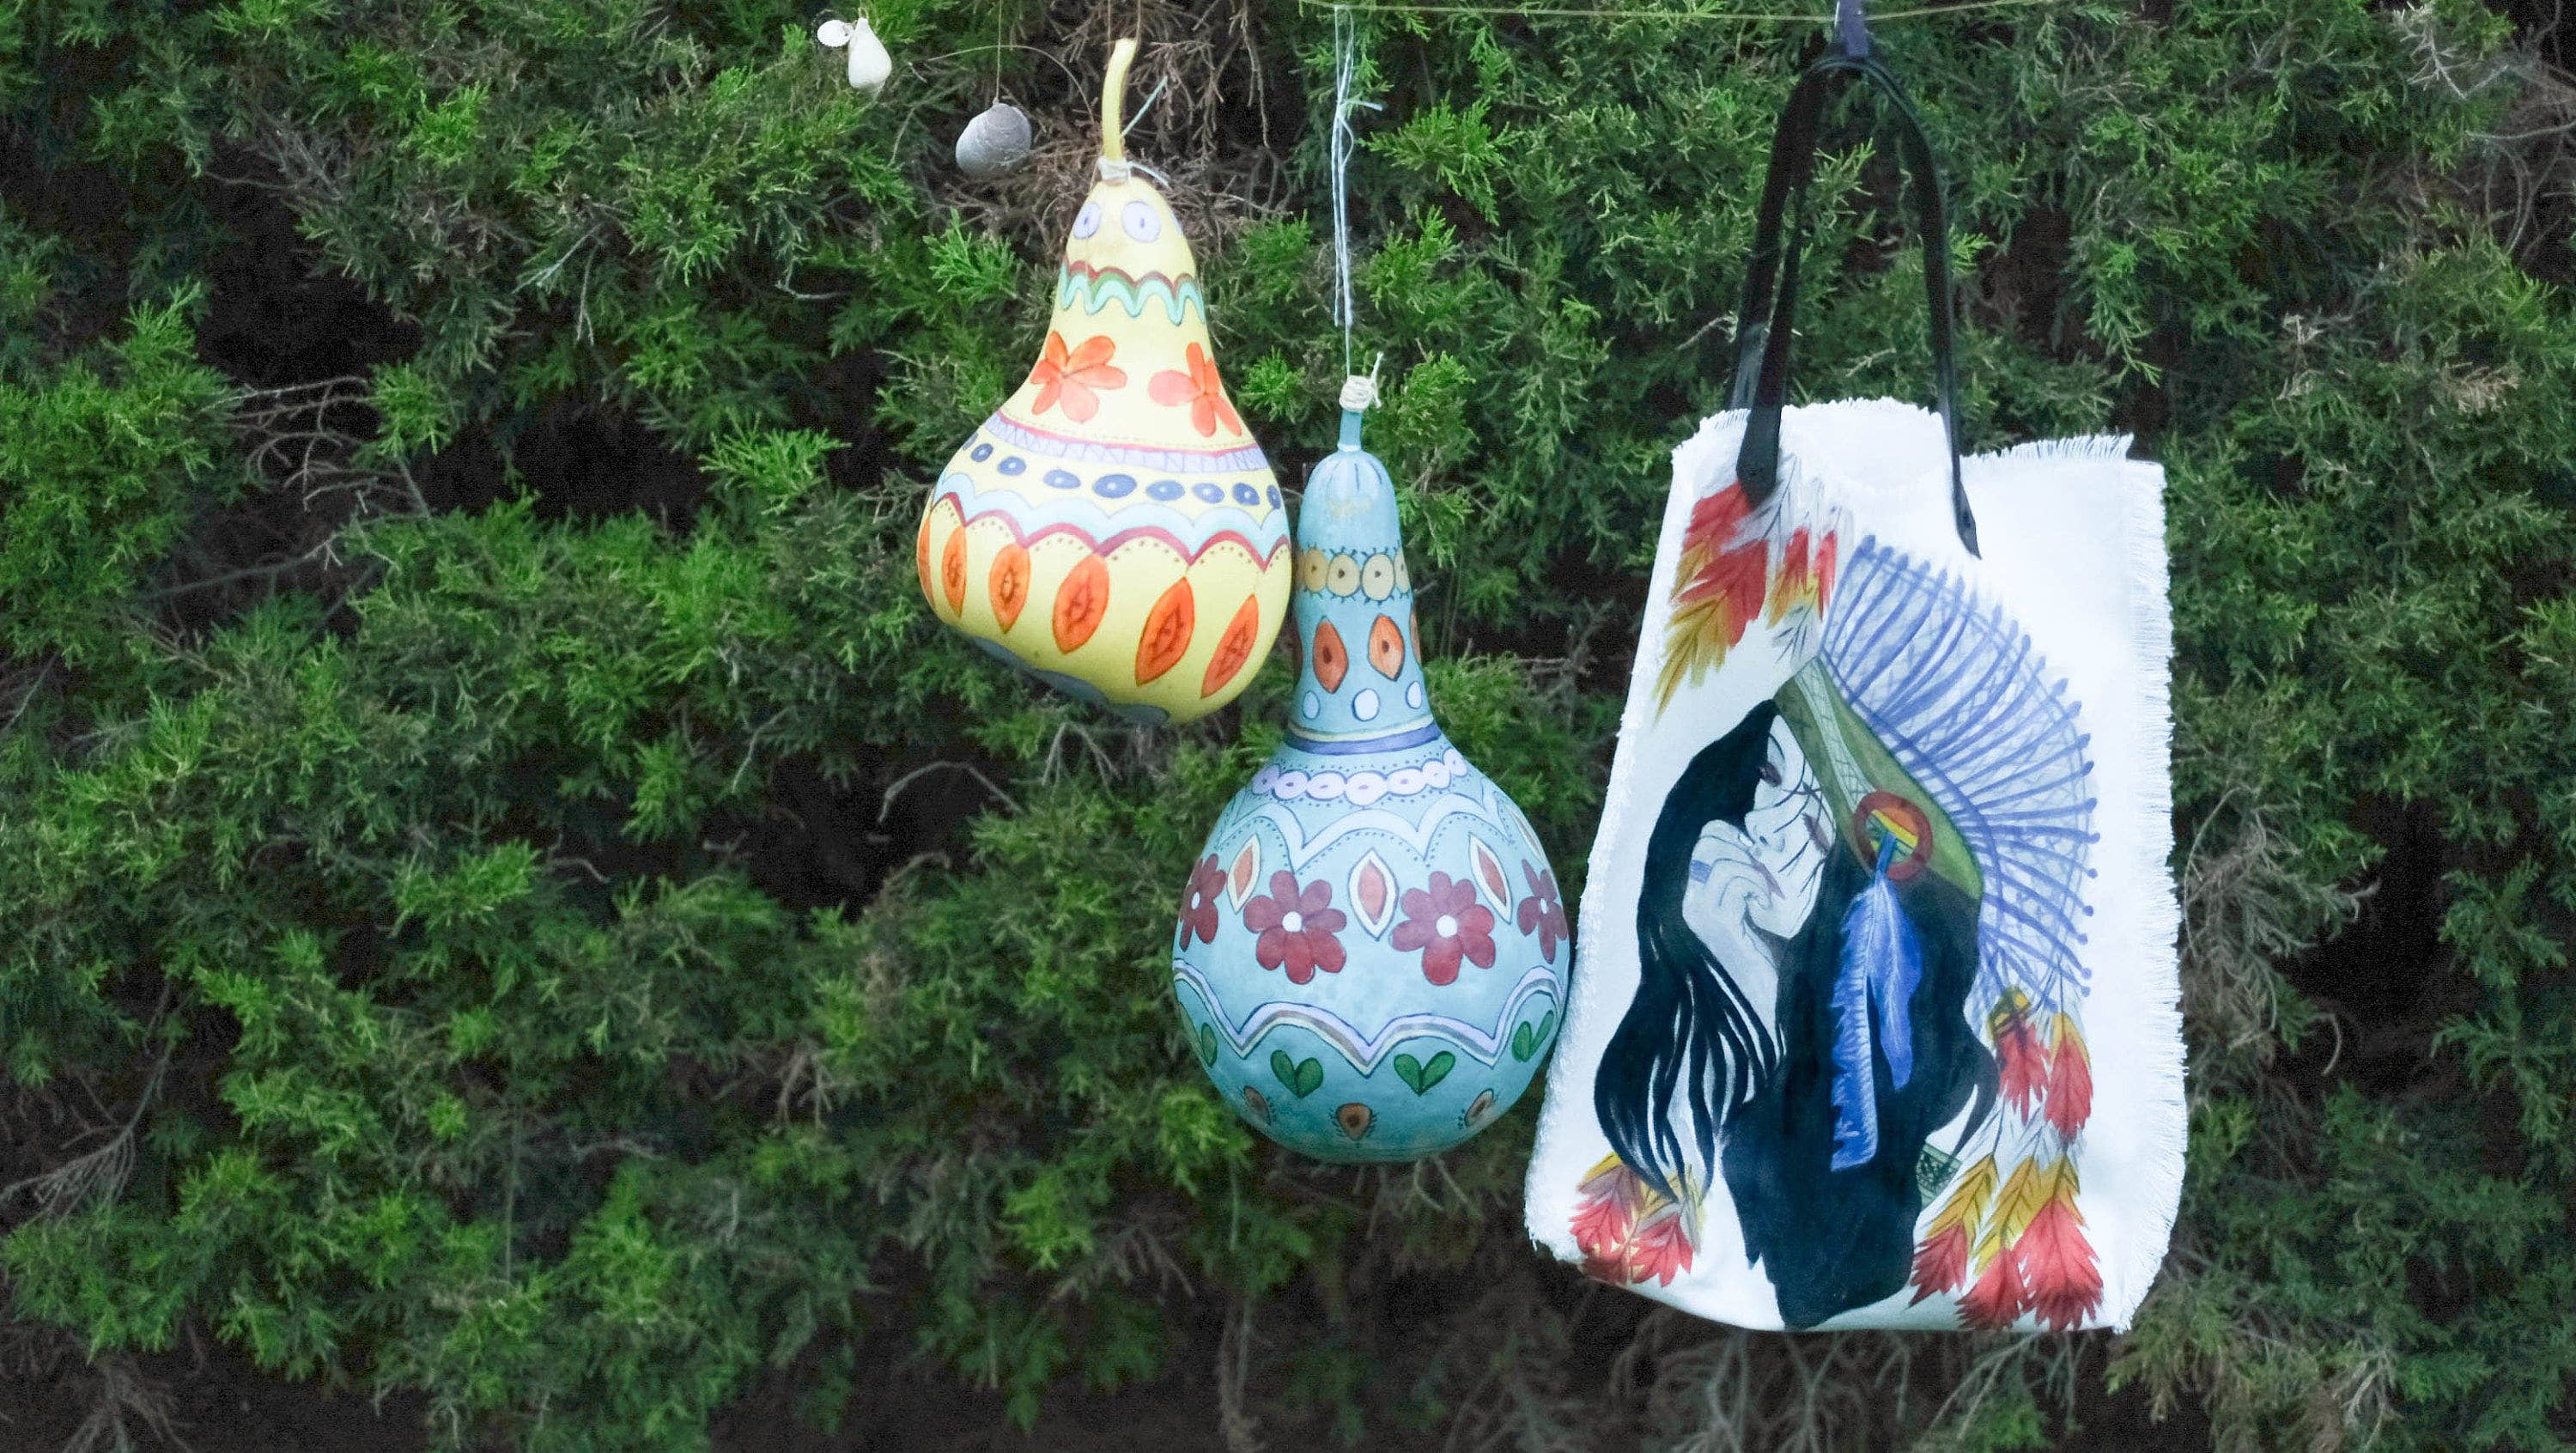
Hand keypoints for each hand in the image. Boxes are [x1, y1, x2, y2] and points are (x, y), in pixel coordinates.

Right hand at [1683, 821, 1783, 1046]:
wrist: (1754, 1009)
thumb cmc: (1756, 967)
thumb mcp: (1747, 918)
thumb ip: (1742, 887)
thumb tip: (1760, 849)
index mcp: (1691, 899)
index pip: (1700, 843)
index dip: (1728, 834)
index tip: (1754, 847)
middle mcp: (1686, 902)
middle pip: (1706, 842)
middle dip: (1740, 843)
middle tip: (1763, 863)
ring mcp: (1698, 912)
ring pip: (1721, 859)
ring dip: (1752, 866)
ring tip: (1766, 888)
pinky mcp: (1717, 922)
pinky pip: (1735, 880)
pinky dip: (1756, 883)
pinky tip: (1765, 903)